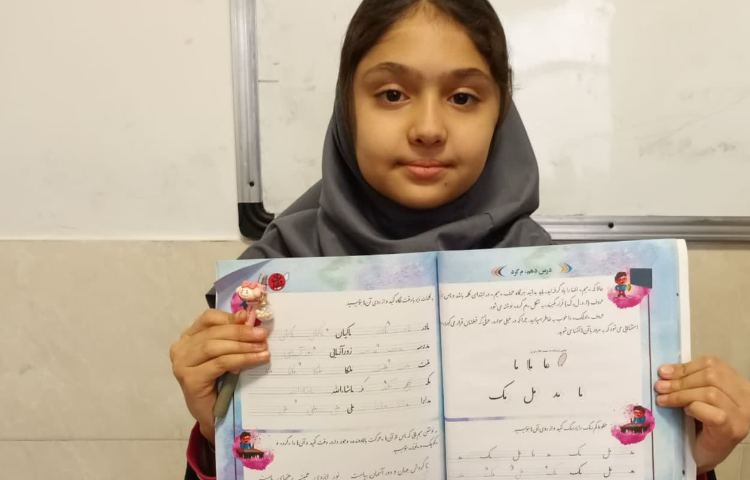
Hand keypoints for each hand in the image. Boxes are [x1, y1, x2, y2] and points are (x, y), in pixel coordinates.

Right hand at [170, 309, 269, 442]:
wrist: (215, 417)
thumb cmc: (221, 383)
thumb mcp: (228, 354)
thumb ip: (232, 336)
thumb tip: (246, 315)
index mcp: (188, 337)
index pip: (208, 318)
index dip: (230, 317)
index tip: (252, 320)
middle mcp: (181, 349)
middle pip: (214, 332)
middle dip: (241, 332)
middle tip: (263, 335)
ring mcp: (182, 364)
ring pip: (215, 347)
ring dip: (243, 346)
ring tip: (263, 348)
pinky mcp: (190, 379)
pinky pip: (220, 363)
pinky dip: (241, 359)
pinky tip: (256, 360)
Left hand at [655, 356, 749, 472]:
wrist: (703, 454)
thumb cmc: (700, 424)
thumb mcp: (695, 396)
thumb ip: (688, 381)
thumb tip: (664, 371)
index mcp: (737, 384)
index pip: (712, 365)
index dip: (685, 367)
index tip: (663, 372)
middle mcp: (745, 397)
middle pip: (711, 377)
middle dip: (680, 381)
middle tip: (659, 387)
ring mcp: (742, 415)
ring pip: (711, 393)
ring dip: (681, 395)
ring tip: (663, 400)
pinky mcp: (733, 430)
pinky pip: (714, 413)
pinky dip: (695, 409)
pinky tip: (685, 413)